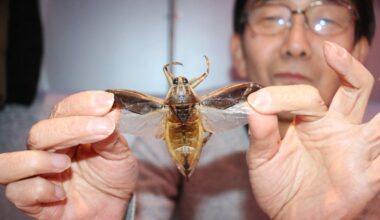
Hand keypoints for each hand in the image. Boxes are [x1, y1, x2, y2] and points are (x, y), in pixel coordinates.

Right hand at [5, 91, 137, 219]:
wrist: (113, 207)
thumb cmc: (112, 177)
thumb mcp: (119, 153)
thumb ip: (112, 134)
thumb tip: (111, 109)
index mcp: (67, 133)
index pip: (64, 110)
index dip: (83, 103)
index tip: (107, 102)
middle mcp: (47, 150)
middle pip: (40, 132)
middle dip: (71, 128)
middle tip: (103, 130)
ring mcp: (37, 175)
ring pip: (10, 162)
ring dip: (39, 160)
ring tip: (66, 164)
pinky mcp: (33, 201)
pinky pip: (18, 192)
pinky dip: (40, 190)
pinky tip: (62, 193)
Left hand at [246, 42, 378, 218]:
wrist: (288, 218)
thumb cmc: (278, 186)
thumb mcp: (261, 159)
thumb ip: (260, 133)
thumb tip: (255, 103)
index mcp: (310, 122)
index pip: (306, 95)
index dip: (282, 96)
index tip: (259, 105)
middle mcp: (337, 129)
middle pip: (354, 90)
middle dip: (347, 69)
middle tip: (331, 50)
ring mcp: (354, 150)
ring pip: (378, 121)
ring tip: (379, 94)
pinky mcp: (366, 178)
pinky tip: (379, 141)